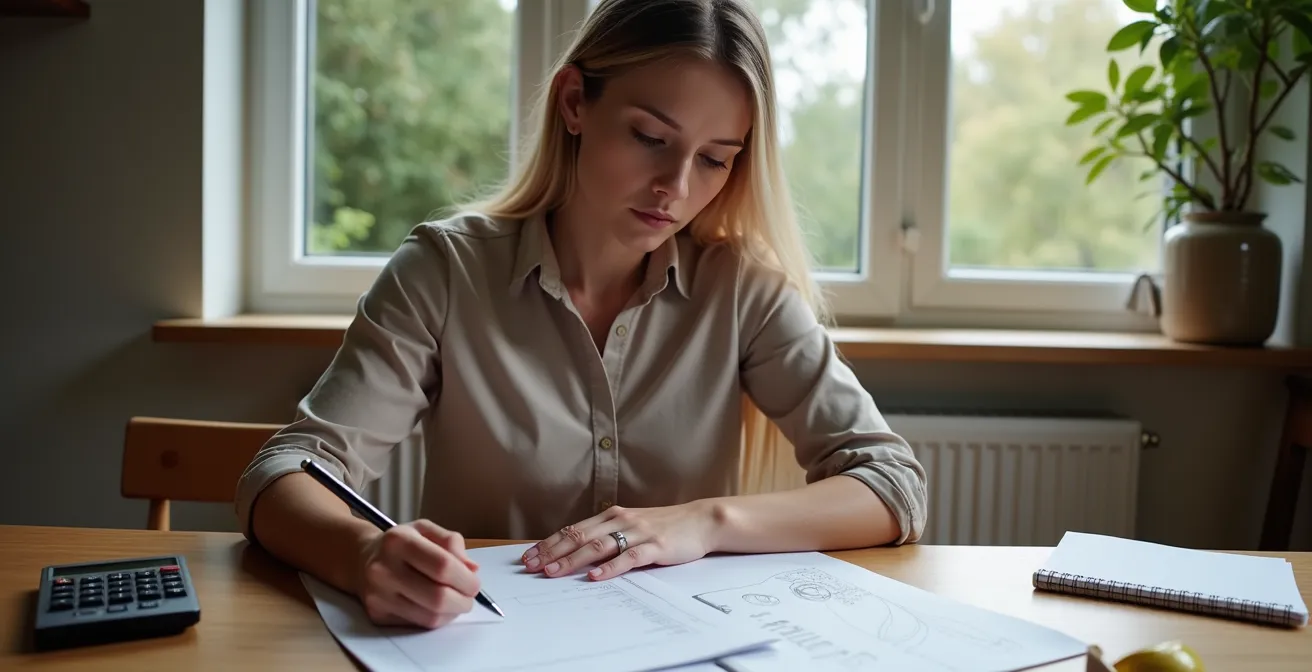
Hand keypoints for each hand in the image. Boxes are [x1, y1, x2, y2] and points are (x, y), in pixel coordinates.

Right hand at [354, 520, 480, 628]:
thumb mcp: (425, 530)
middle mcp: (383, 569)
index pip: (442, 566)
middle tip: (469, 596)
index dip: (466, 579)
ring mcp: (378, 595)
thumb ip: (451, 542)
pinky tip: (437, 607)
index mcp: (398, 541)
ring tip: (456, 602)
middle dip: (463, 600)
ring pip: (430, 617)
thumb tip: (472, 569)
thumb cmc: (401, 543)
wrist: (361, 559)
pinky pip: (418, 625)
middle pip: (438, 597)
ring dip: (452, 613)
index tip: (474, 582)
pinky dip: (436, 619)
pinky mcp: (377, 615)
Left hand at [520, 501, 721, 580]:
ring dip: (574, 560)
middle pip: (580, 537)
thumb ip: (608, 535)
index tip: (529, 556)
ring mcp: (638, 532)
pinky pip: (629, 557)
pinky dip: (611, 567)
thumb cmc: (665, 526)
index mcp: (612, 516)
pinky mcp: (655, 546)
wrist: (701, 520)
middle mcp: (621, 520)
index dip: (549, 543)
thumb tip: (576, 552)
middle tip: (532, 566)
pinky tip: (596, 576)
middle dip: (553, 552)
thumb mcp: (632, 526)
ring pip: (599, 546)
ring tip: (554, 571)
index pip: (574, 530)